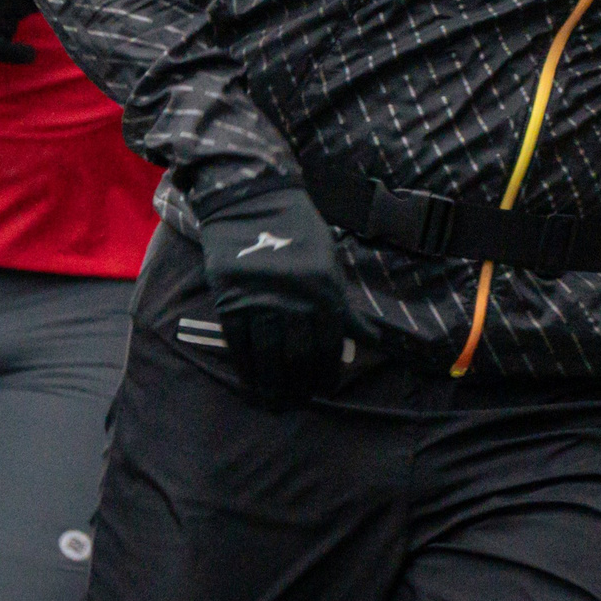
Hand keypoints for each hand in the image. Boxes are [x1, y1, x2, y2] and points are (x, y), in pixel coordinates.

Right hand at [195, 183, 354, 402]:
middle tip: (296, 399)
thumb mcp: (330, 264)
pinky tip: (250, 378)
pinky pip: (239, 343)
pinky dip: (245, 365)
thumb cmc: (299, 231)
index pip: (328, 344)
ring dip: (271, 383)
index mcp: (325, 291)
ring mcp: (261, 302)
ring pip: (268, 355)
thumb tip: (369, 340)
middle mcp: (295, 301)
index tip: (322, 387)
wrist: (253, 200)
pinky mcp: (231, 301)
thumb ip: (345, 306)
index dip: (326, 371)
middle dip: (299, 383)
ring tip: (273, 399)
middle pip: (298, 356)